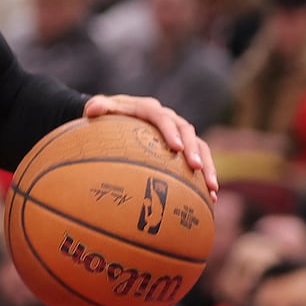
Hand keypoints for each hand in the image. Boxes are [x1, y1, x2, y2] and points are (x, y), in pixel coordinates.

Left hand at [84, 95, 218, 199]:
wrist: (115, 115)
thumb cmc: (104, 114)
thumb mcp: (97, 108)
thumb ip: (96, 107)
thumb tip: (93, 109)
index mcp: (149, 109)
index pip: (163, 119)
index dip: (171, 132)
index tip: (177, 149)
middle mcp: (169, 118)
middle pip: (187, 132)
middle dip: (194, 151)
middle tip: (196, 168)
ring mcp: (178, 132)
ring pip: (200, 146)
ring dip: (208, 166)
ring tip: (212, 189)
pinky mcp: (183, 146)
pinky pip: (199, 160)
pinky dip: (205, 177)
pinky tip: (210, 199)